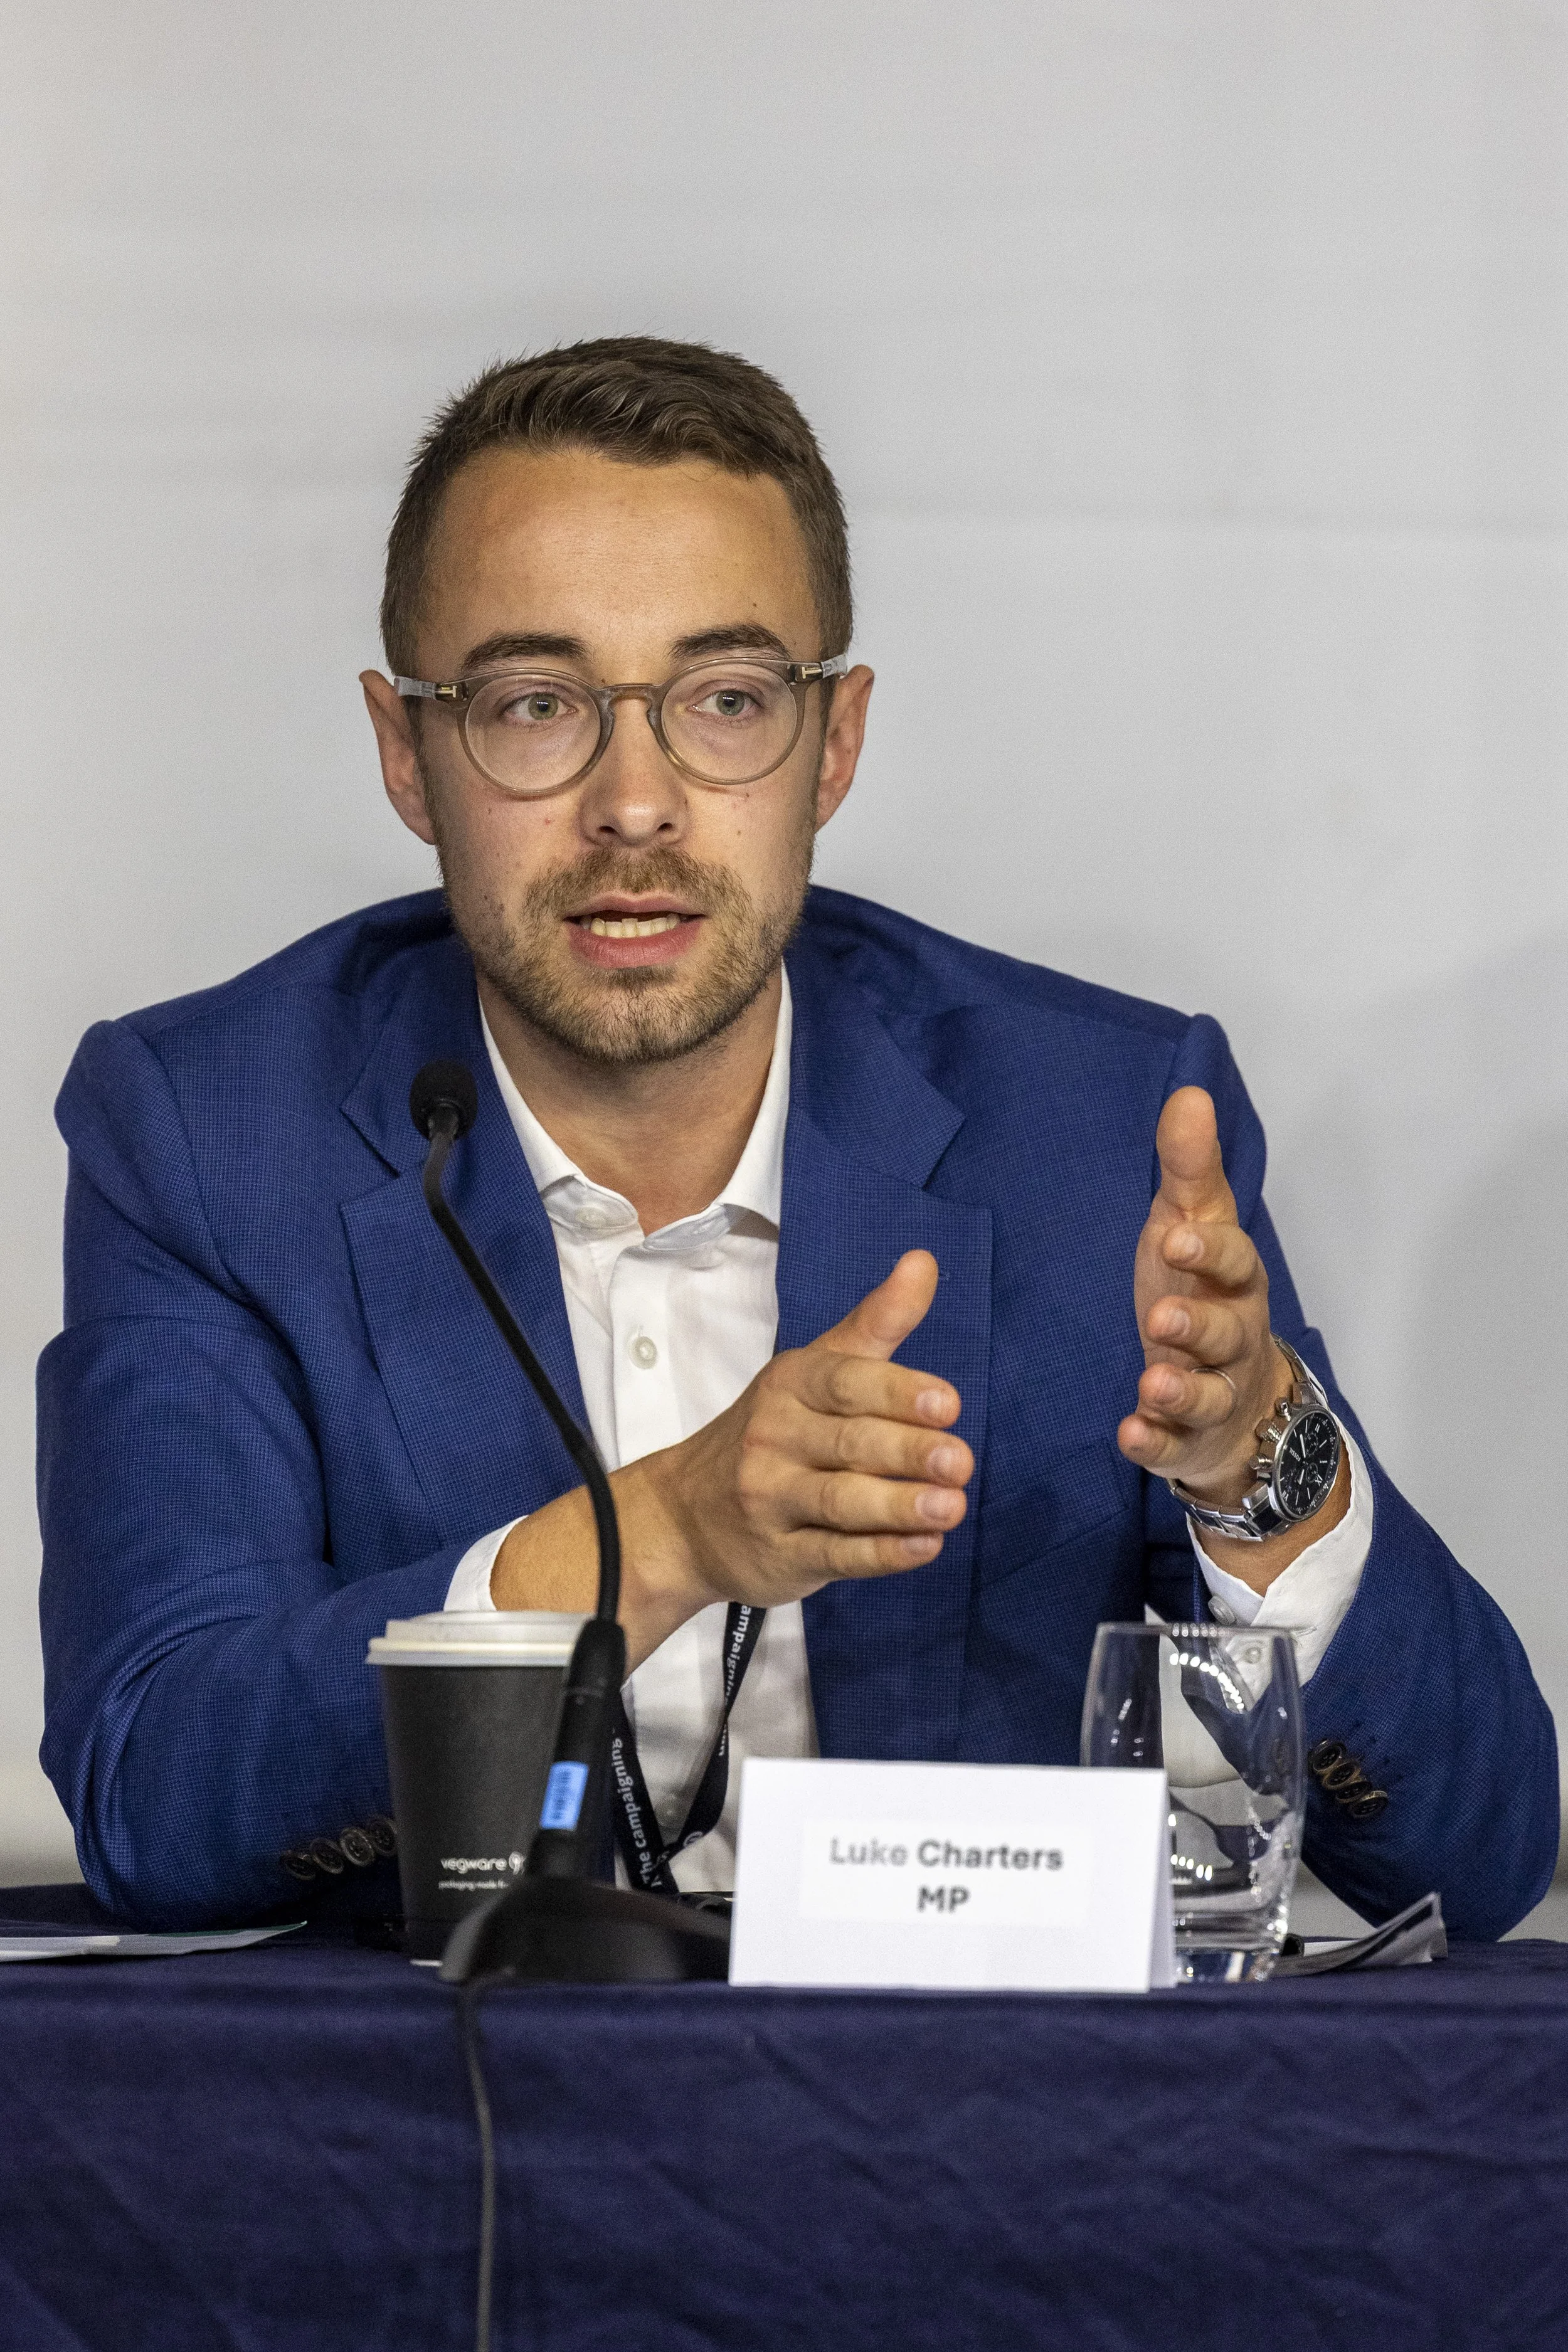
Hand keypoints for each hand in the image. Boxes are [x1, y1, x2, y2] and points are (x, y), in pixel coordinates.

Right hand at [632, 1247, 972, 1624]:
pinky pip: (836, 1555)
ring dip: (899, 1506)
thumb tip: (924, 1261)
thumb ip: (876, 1322)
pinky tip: (925, 1546)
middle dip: (907, 1452)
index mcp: (790, 1385)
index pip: (844, 1383)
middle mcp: (775, 1439)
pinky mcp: (780, 1557)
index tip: (947, 1403)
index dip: (897, 1392)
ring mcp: (772, 1501)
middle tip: (960, 1461)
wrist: (681, 1517)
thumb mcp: (815, 1370)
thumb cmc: (771, 1434)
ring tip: (951, 1506)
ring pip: (842, 1503)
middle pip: (848, 1444)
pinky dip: (882, 1554)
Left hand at [1118, 1086, 1291, 1513]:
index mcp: (1234, 1281)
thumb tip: (1188, 1093)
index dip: (1210, 1251)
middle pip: (1225, 1332)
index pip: (1234, 1262)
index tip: (1176, 1237)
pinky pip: (1173, 1444)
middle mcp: (1232, 1339)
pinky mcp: (1188, 1439)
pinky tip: (1130, 1432)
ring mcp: (1214, 1393)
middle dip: (1198, 1324)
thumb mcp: (1192, 1229)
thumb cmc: (1203, 1294)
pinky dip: (1154, 1441)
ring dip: (1179, 1388)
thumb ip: (1189, 1171)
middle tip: (1162, 1318)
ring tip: (1150, 1383)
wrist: (1236, 1399)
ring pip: (1206, 1394)